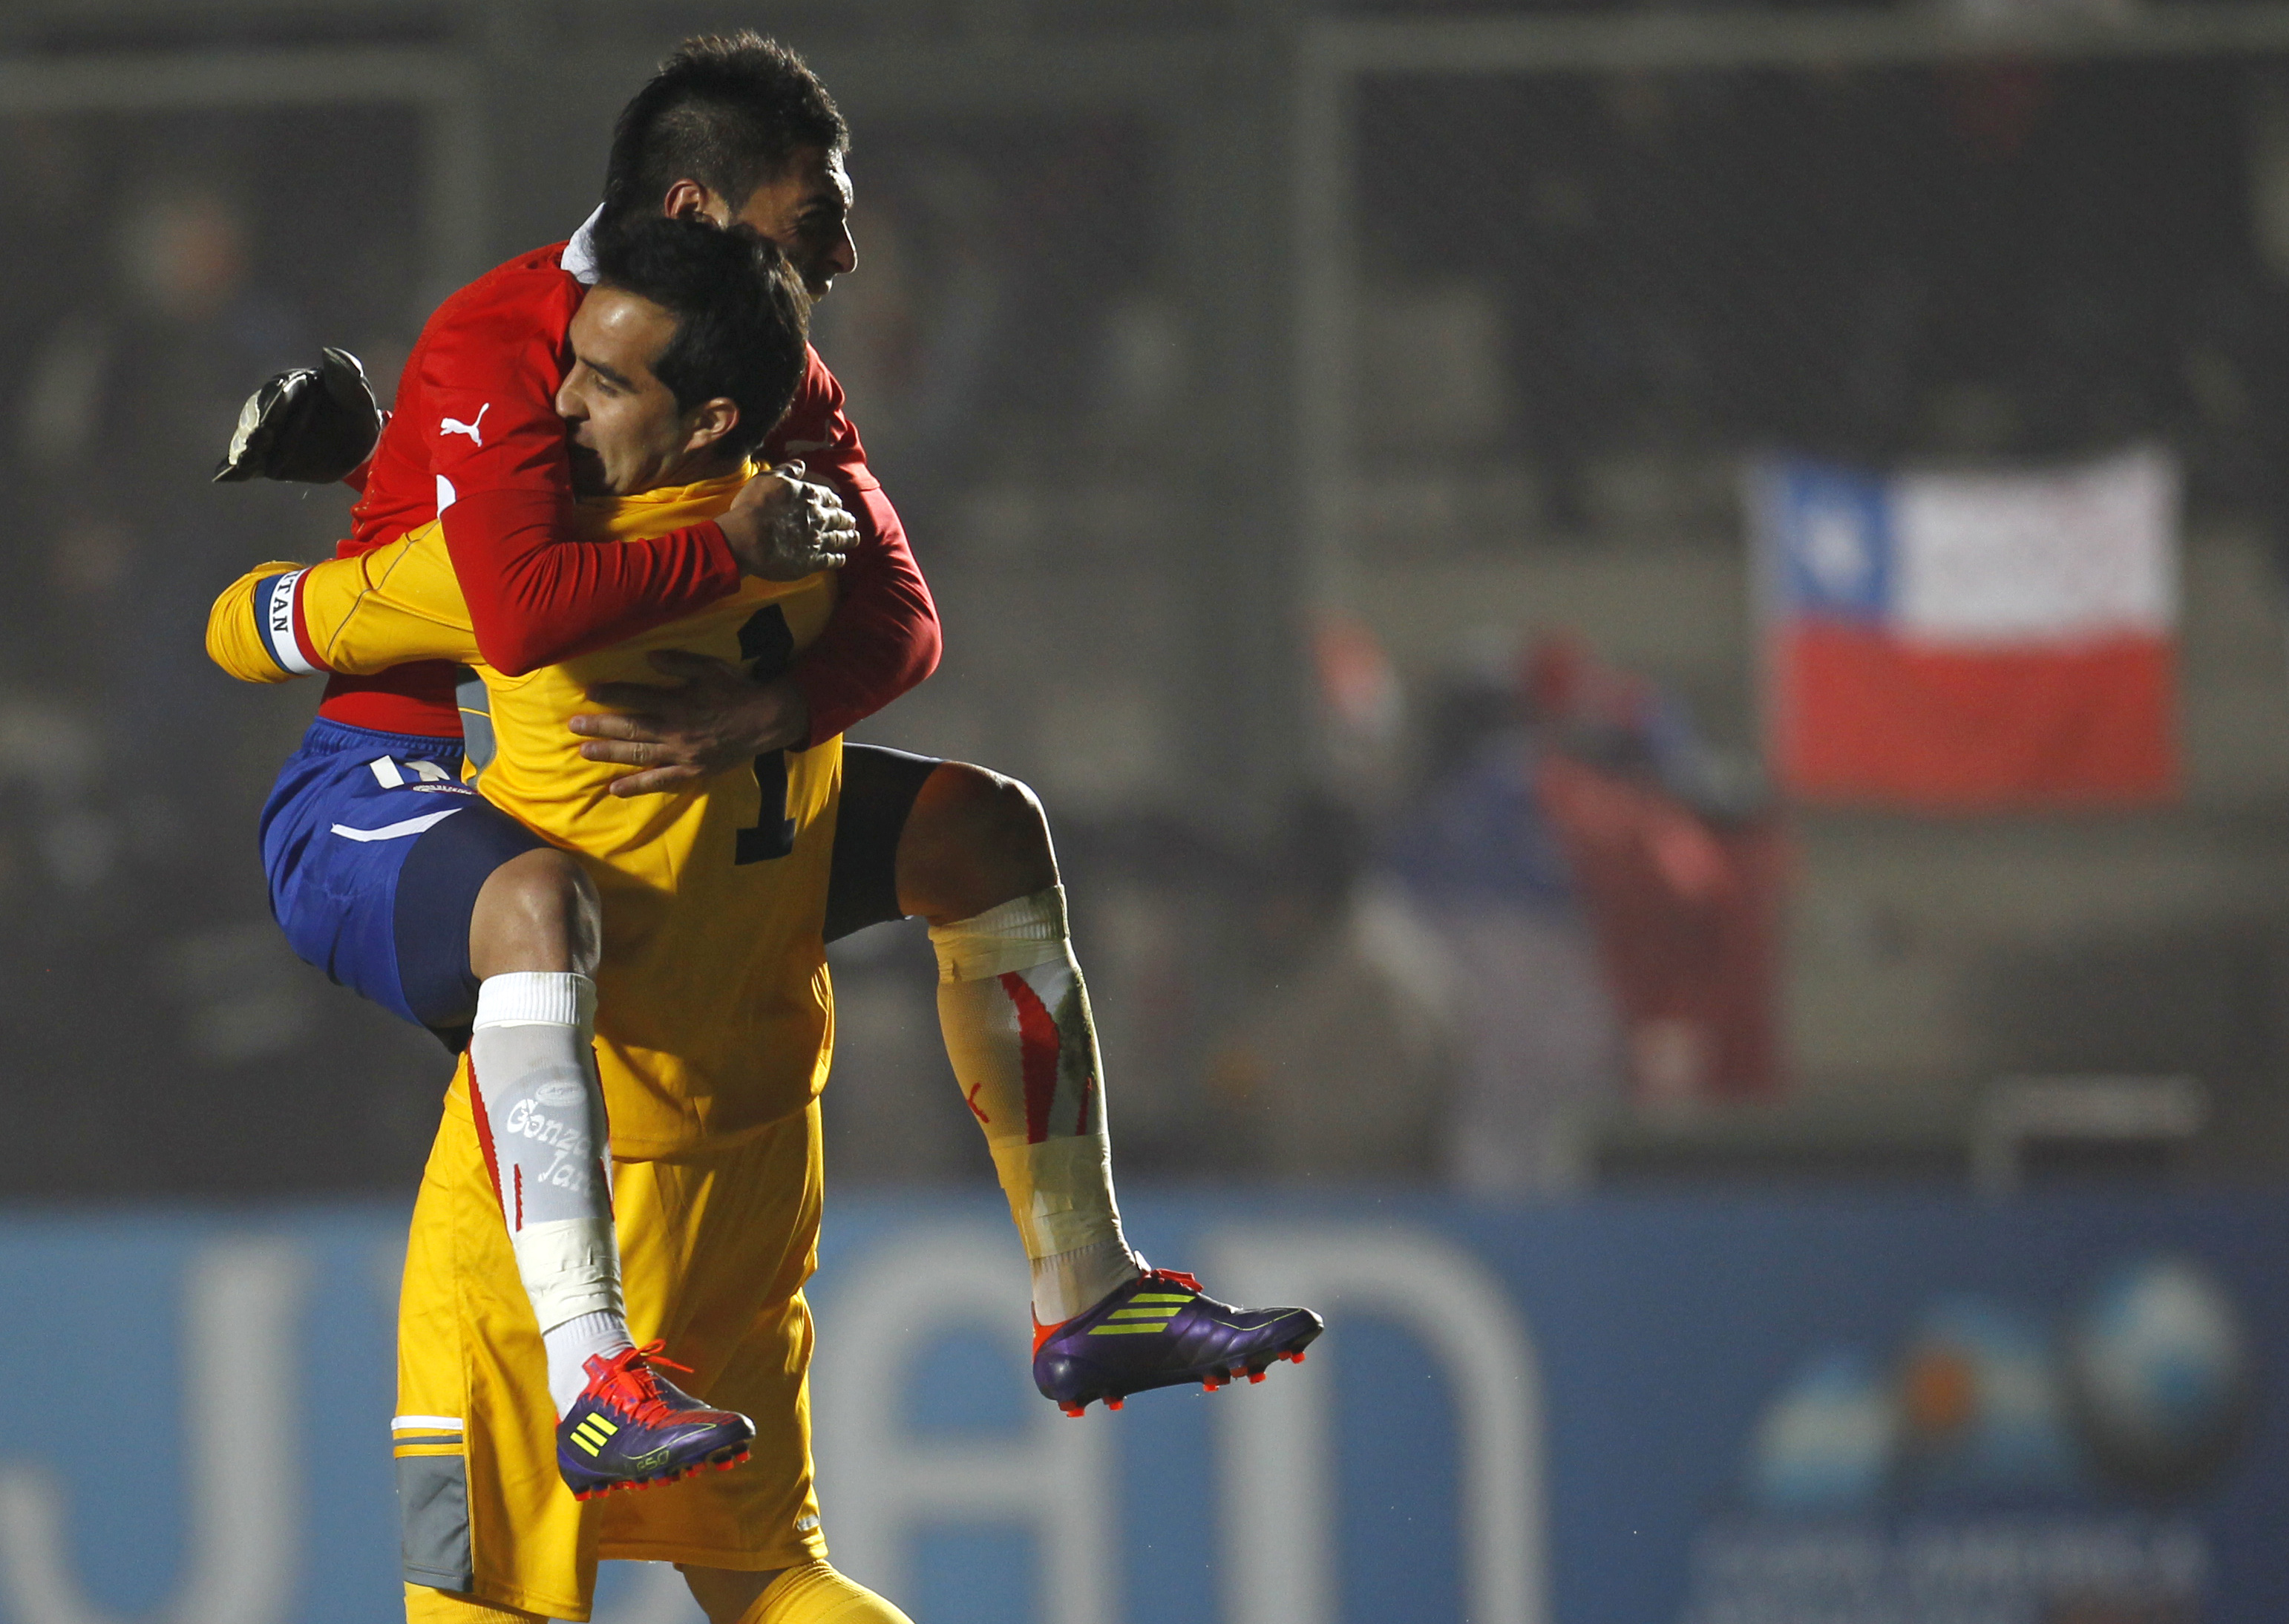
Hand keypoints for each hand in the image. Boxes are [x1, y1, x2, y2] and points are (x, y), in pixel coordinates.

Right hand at [212, 347, 383, 482]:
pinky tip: (223, 475)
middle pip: (257, 414)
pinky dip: (236, 469)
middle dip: (254, 427)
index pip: (279, 392)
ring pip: (249, 438)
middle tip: (256, 441)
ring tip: (243, 459)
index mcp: (292, 386)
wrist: (358, 446)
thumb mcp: (358, 394)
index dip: (273, 405)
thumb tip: (330, 352)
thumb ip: (346, 373)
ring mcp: (267, 432)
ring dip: (244, 448)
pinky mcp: (266, 456)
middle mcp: (273, 407)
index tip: (270, 420)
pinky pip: (249, 462)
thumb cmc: (357, 412)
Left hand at [567, 651, 811, 796]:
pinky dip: (637, 786)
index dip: (612, 694)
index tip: (589, 693)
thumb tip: (648, 657)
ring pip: (639, 754)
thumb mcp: (710, 668)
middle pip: (631, 728)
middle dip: (600, 727)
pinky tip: (615, 789)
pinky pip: (660, 781)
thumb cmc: (737, 690)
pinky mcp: (691, 771)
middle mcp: (675, 730)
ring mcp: (681, 754)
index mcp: (678, 703)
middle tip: (573, 726)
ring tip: (583, 752)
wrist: (767, 721)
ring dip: (610, 753)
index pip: (638, 697)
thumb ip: (679, 663)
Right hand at [715, 461, 856, 579]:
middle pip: (838, 518)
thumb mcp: (768, 478)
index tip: (837, 503)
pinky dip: (838, 559)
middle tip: (851, 521)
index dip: (834, 500)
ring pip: (839, 539)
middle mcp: (818, 517)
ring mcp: (817, 540)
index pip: (828, 496)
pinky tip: (842, 559)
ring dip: (849, 538)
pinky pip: (831, 560)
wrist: (747, 538)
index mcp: (809, 496)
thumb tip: (801, 464)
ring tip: (855, 538)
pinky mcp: (812, 561)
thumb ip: (787, 470)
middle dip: (846, 519)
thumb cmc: (753, 506)